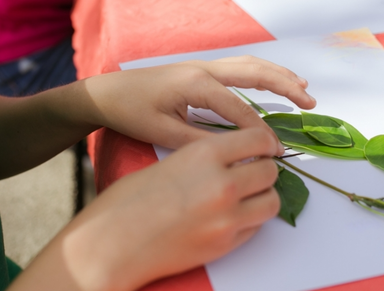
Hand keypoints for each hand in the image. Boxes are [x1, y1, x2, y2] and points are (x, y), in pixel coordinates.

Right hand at [11, 128, 283, 290]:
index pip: (258, 138)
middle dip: (264, 169)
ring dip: (263, 196)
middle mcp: (221, 183)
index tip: (264, 146)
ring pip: (272, 201)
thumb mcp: (170, 161)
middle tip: (253, 172)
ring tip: (246, 196)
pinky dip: (250, 220)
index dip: (265, 142)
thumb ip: (207, 157)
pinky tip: (230, 216)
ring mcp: (226, 217)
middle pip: (270, 170)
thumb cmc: (129, 201)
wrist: (112, 244)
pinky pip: (256, 227)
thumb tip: (236, 157)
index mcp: (204, 154)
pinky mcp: (225, 245)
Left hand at [83, 55, 315, 148]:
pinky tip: (274, 79)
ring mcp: (204, 65)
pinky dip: (262, 71)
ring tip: (303, 88)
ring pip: (250, 64)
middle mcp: (205, 69)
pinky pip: (240, 66)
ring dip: (279, 74)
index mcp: (197, 85)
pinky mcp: (201, 68)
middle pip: (255, 73)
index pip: (240, 110)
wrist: (107, 92)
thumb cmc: (132, 113)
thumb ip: (200, 142)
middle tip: (310, 104)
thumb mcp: (164, 133)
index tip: (276, 152)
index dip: (261, 132)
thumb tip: (235, 153)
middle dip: (285, 87)